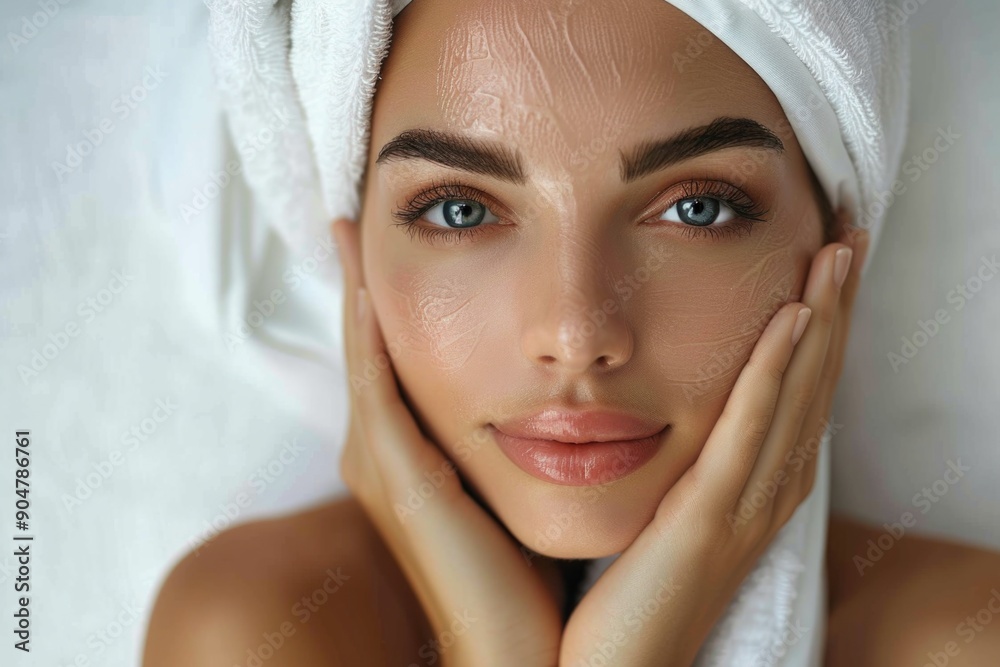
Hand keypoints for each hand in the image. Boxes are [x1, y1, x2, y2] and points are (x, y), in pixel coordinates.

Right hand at [332, 218, 563, 666]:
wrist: (522, 652)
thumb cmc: (528, 575)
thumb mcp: (517, 491)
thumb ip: (514, 444)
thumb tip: (556, 396)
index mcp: (413, 457)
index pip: (396, 361)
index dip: (387, 302)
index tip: (393, 238)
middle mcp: (383, 455)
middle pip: (371, 349)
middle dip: (362, 281)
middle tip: (357, 210)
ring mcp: (382, 464)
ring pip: (365, 355)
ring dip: (359, 287)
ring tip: (353, 223)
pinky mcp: (394, 476)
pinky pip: (376, 386)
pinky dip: (366, 330)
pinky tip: (366, 278)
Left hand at [559, 218, 869, 666]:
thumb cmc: (628, 591)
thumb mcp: (665, 508)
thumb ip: (682, 459)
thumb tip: (668, 403)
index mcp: (756, 485)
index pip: (798, 387)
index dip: (822, 323)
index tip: (827, 259)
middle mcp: (767, 490)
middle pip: (814, 381)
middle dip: (836, 306)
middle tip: (850, 234)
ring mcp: (748, 506)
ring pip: (797, 395)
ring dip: (821, 321)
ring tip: (838, 253)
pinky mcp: (713, 519)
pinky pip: (751, 431)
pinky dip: (775, 373)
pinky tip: (791, 320)